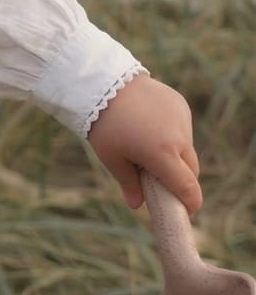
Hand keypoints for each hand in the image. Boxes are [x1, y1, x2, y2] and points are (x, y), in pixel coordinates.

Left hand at [86, 74, 201, 213]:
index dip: (191, 202)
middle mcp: (178, 137)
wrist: (105, 83)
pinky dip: (173, 135)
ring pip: (187, 148)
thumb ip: (128, 183)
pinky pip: (182, 128)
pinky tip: (151, 129)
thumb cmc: (104, 125)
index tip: (189, 211)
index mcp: (161, 154)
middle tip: (164, 186)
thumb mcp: (112, 158)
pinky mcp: (181, 105)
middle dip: (182, 180)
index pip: (186, 186)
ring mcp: (182, 119)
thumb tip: (137, 206)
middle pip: (191, 169)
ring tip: (148, 151)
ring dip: (176, 156)